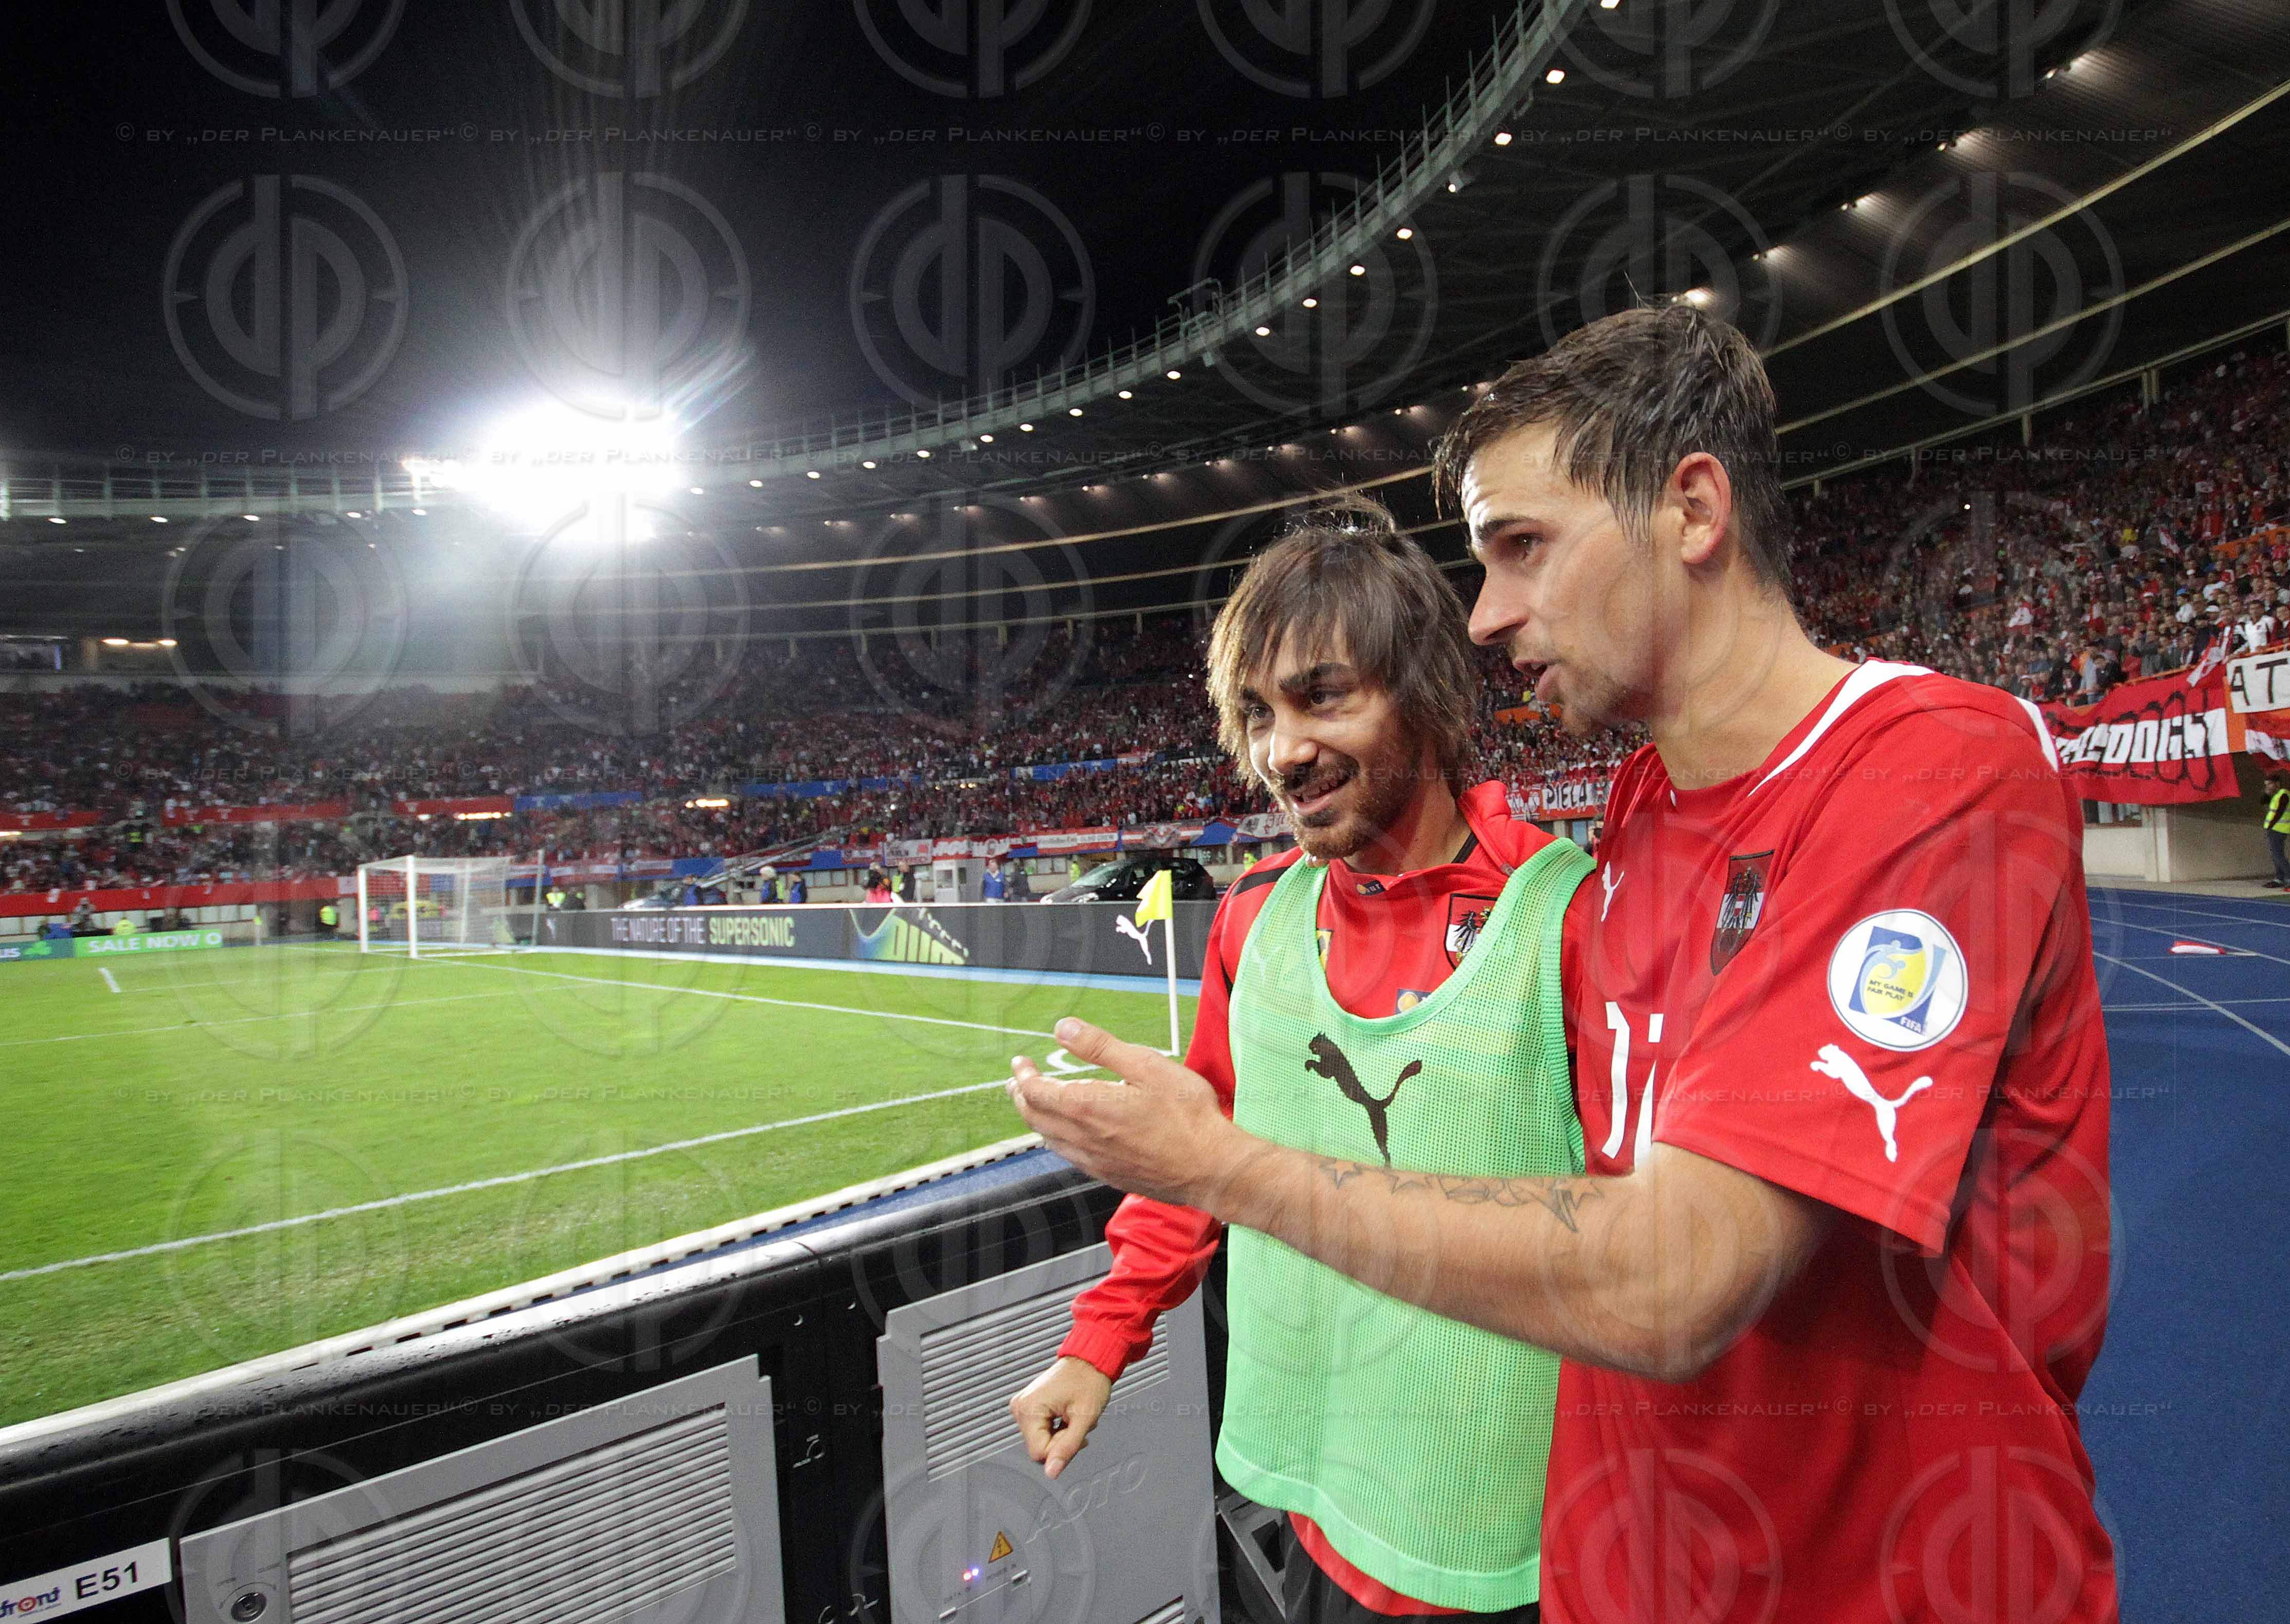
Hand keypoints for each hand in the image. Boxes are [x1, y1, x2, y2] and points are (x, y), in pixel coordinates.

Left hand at [1008, 1018, 1245, 1208]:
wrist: (1210, 1167)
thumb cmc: (1186, 1114)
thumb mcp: (1146, 1066)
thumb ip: (1100, 1047)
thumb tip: (1062, 1028)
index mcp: (1086, 1107)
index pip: (1035, 1092)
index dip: (1022, 1075)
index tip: (1020, 1062)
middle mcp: (1082, 1138)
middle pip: (1034, 1118)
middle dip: (1022, 1096)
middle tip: (1021, 1080)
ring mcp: (1094, 1162)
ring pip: (1049, 1140)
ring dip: (1038, 1119)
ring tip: (1040, 1103)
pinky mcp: (1109, 1176)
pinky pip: (1069, 1156)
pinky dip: (1058, 1139)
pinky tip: (1071, 1133)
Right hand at [1008, 1355, 1112, 1478]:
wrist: (1089, 1360)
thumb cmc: (1089, 1381)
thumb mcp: (1083, 1418)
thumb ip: (1067, 1448)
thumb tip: (1052, 1472)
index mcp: (1029, 1409)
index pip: (1039, 1453)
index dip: (1061, 1448)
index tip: (1076, 1431)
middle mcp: (1020, 1407)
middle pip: (1039, 1447)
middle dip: (1062, 1441)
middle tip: (1077, 1422)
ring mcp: (1023, 1406)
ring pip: (1042, 1441)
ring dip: (1061, 1435)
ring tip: (1073, 1416)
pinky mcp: (1028, 1406)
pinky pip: (1041, 1430)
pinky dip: (1057, 1428)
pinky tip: (1067, 1414)